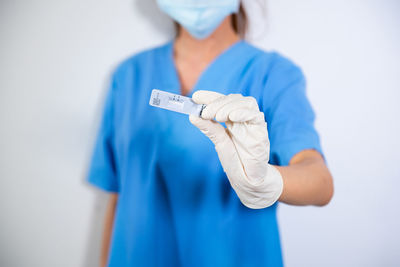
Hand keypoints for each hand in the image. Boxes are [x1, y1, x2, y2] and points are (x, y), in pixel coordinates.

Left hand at [189, 91, 282, 208]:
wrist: (247, 181)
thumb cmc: (235, 162)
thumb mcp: (219, 143)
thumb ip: (209, 128)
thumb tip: (192, 116)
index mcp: (232, 119)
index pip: (222, 100)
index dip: (210, 96)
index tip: (196, 96)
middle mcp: (243, 119)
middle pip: (234, 99)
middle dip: (218, 102)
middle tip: (205, 112)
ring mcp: (253, 124)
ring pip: (246, 103)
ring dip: (230, 106)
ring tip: (218, 116)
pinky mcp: (261, 132)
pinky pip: (256, 116)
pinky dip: (244, 113)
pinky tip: (233, 117)